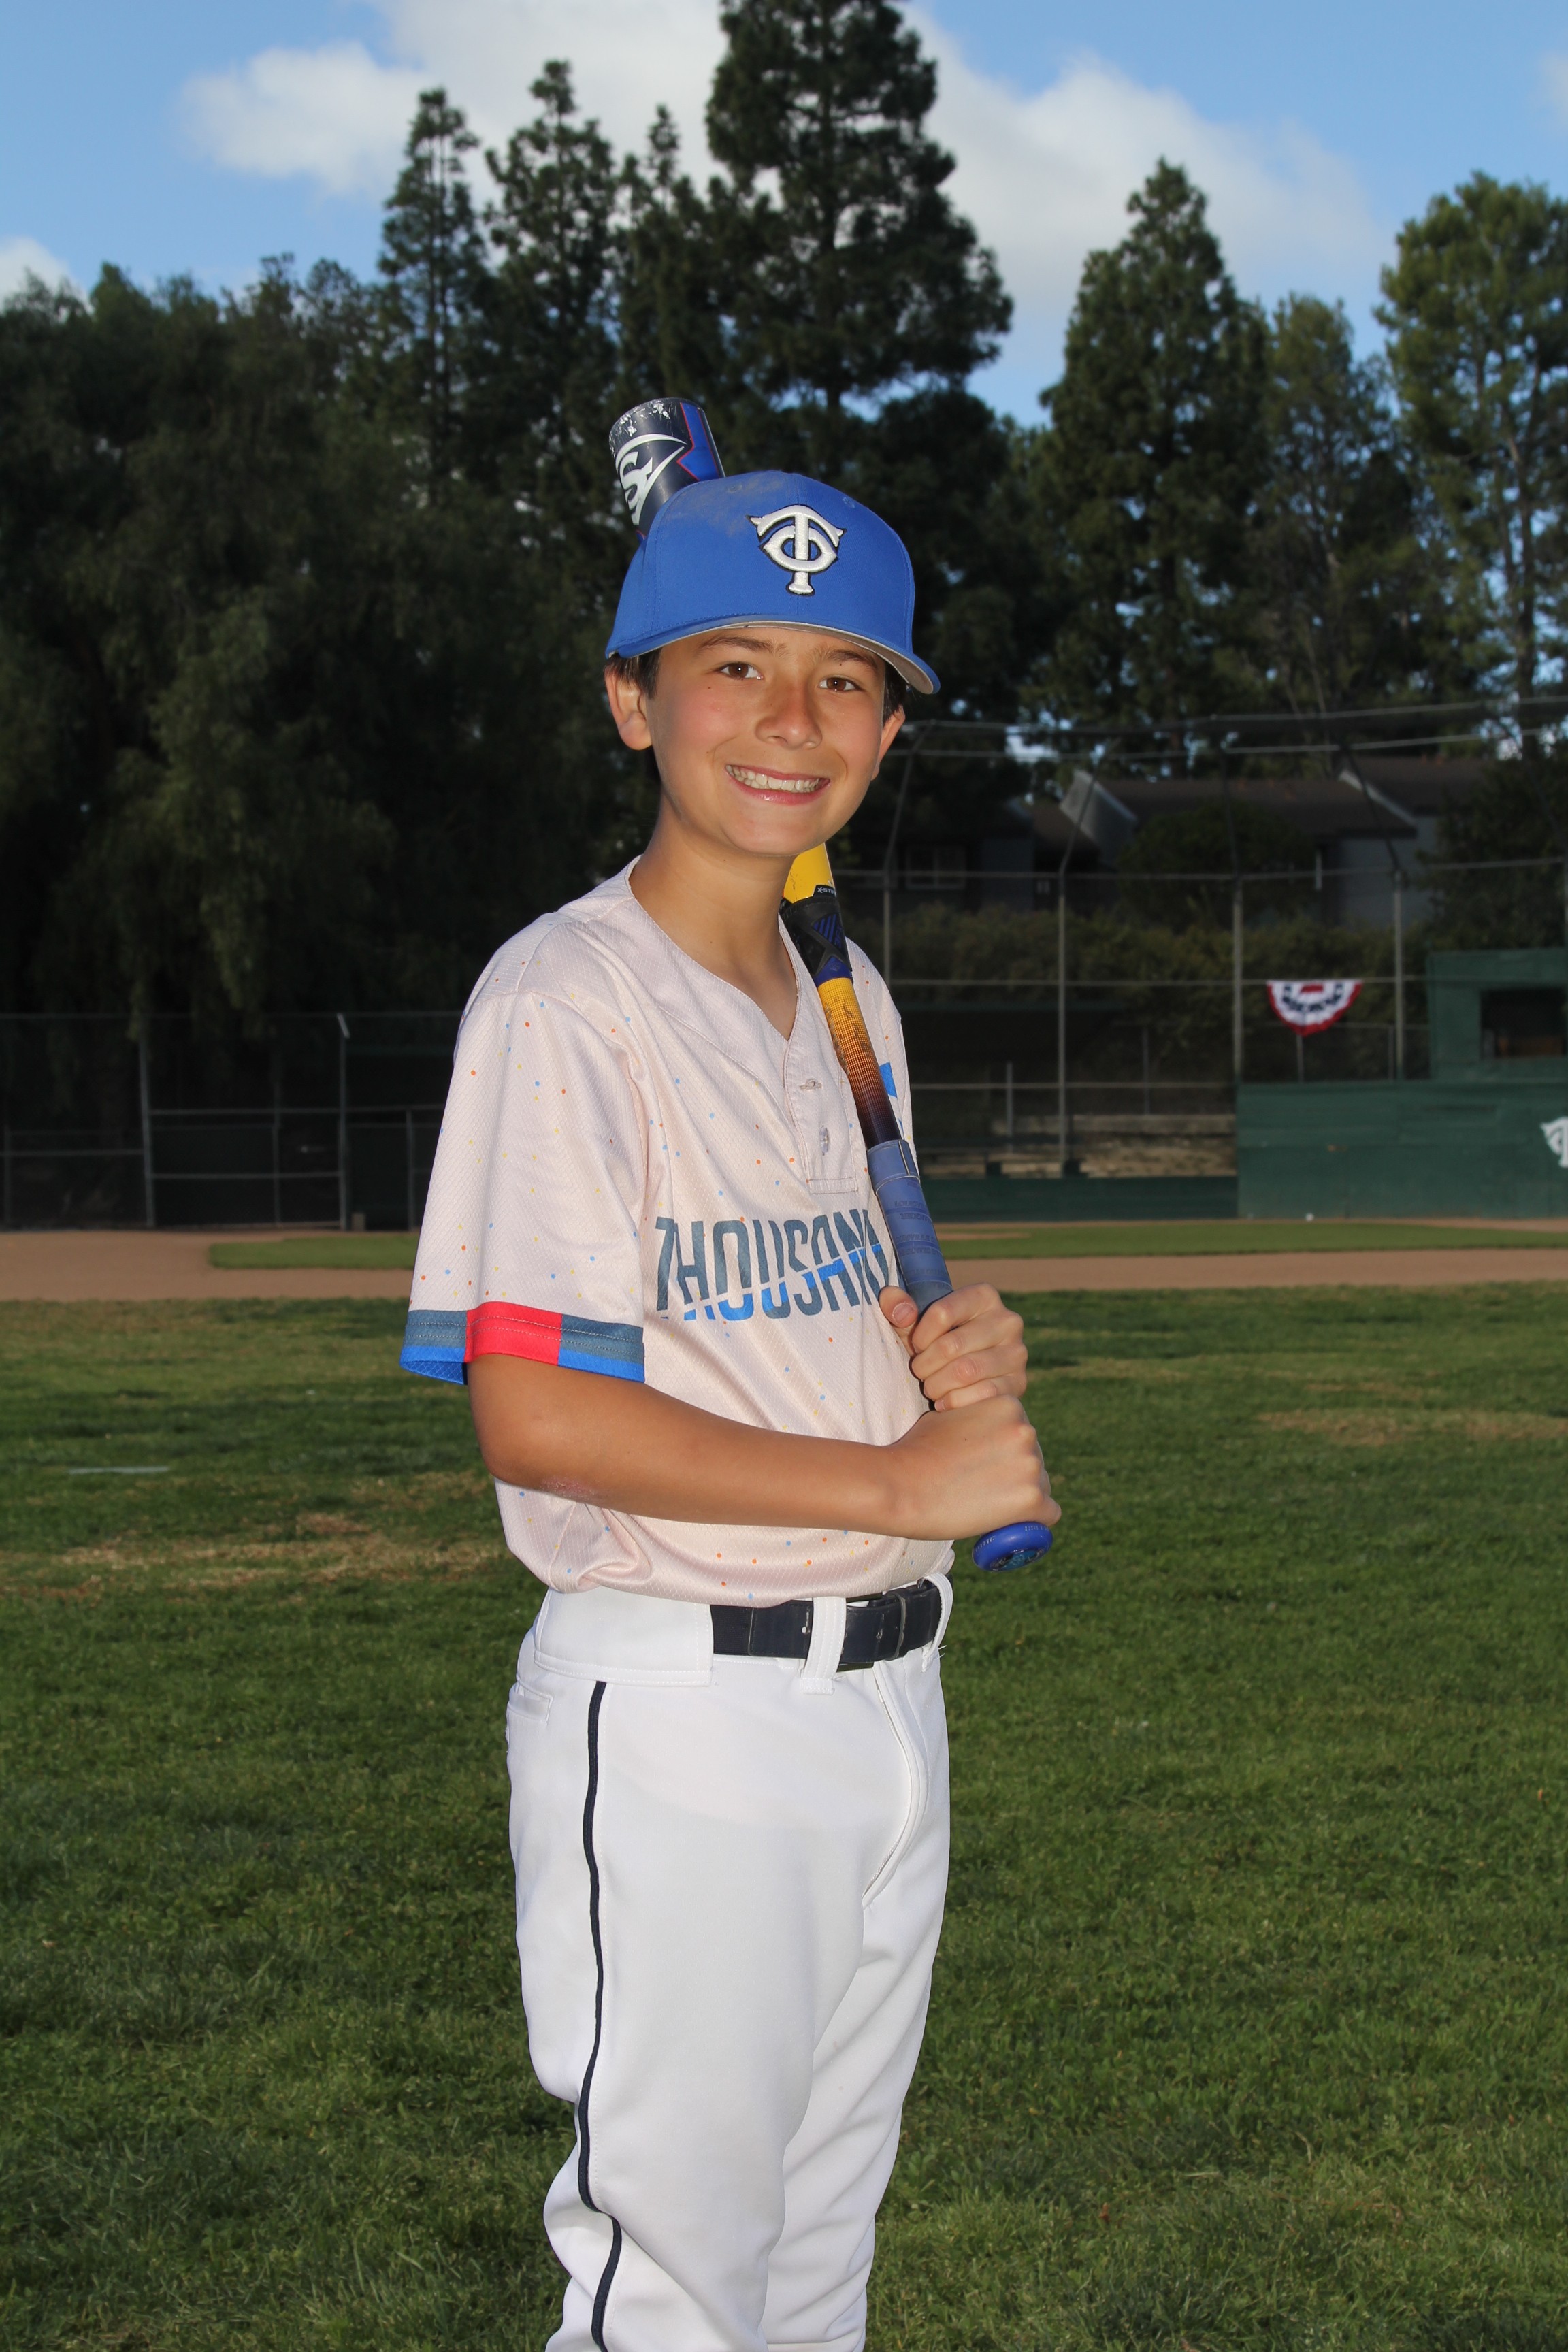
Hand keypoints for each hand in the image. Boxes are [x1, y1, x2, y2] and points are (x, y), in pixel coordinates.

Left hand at [879, 1283, 1027, 1409]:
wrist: (966, 1375)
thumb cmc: (936, 1342)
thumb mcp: (916, 1323)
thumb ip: (899, 1307)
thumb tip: (896, 1306)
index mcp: (984, 1296)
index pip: (942, 1313)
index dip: (919, 1335)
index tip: (915, 1346)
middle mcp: (1007, 1320)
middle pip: (952, 1345)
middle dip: (925, 1364)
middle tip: (919, 1372)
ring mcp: (1016, 1353)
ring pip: (966, 1372)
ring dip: (937, 1384)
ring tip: (930, 1387)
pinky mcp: (1018, 1383)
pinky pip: (982, 1394)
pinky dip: (955, 1402)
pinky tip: (944, 1402)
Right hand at [880, 1394, 1057, 1540]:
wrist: (899, 1485)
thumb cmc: (914, 1452)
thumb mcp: (949, 1417)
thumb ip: (976, 1422)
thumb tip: (985, 1437)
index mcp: (1009, 1405)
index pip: (1021, 1435)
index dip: (1002, 1454)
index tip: (982, 1467)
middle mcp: (1026, 1430)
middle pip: (1033, 1460)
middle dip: (1013, 1475)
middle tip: (980, 1490)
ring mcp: (1031, 1464)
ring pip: (1041, 1487)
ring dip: (1020, 1498)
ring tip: (984, 1506)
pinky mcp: (1032, 1498)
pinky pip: (1048, 1515)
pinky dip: (1031, 1522)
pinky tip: (1008, 1524)